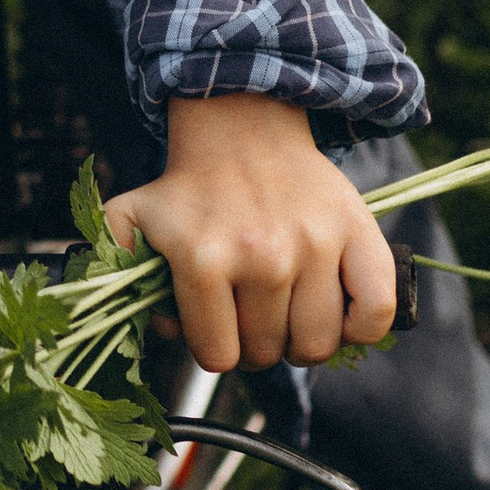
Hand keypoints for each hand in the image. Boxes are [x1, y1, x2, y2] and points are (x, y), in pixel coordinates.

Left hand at [101, 92, 396, 373]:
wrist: (242, 133)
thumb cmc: (188, 190)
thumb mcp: (130, 219)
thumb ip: (114, 272)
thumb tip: (154, 327)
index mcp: (202, 258)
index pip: (217, 357)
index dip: (215, 349)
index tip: (216, 328)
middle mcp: (259, 254)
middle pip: (267, 354)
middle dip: (256, 344)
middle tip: (251, 315)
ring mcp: (313, 245)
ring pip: (317, 345)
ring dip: (302, 340)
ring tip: (287, 311)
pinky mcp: (358, 232)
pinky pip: (375, 314)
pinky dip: (360, 327)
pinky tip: (337, 311)